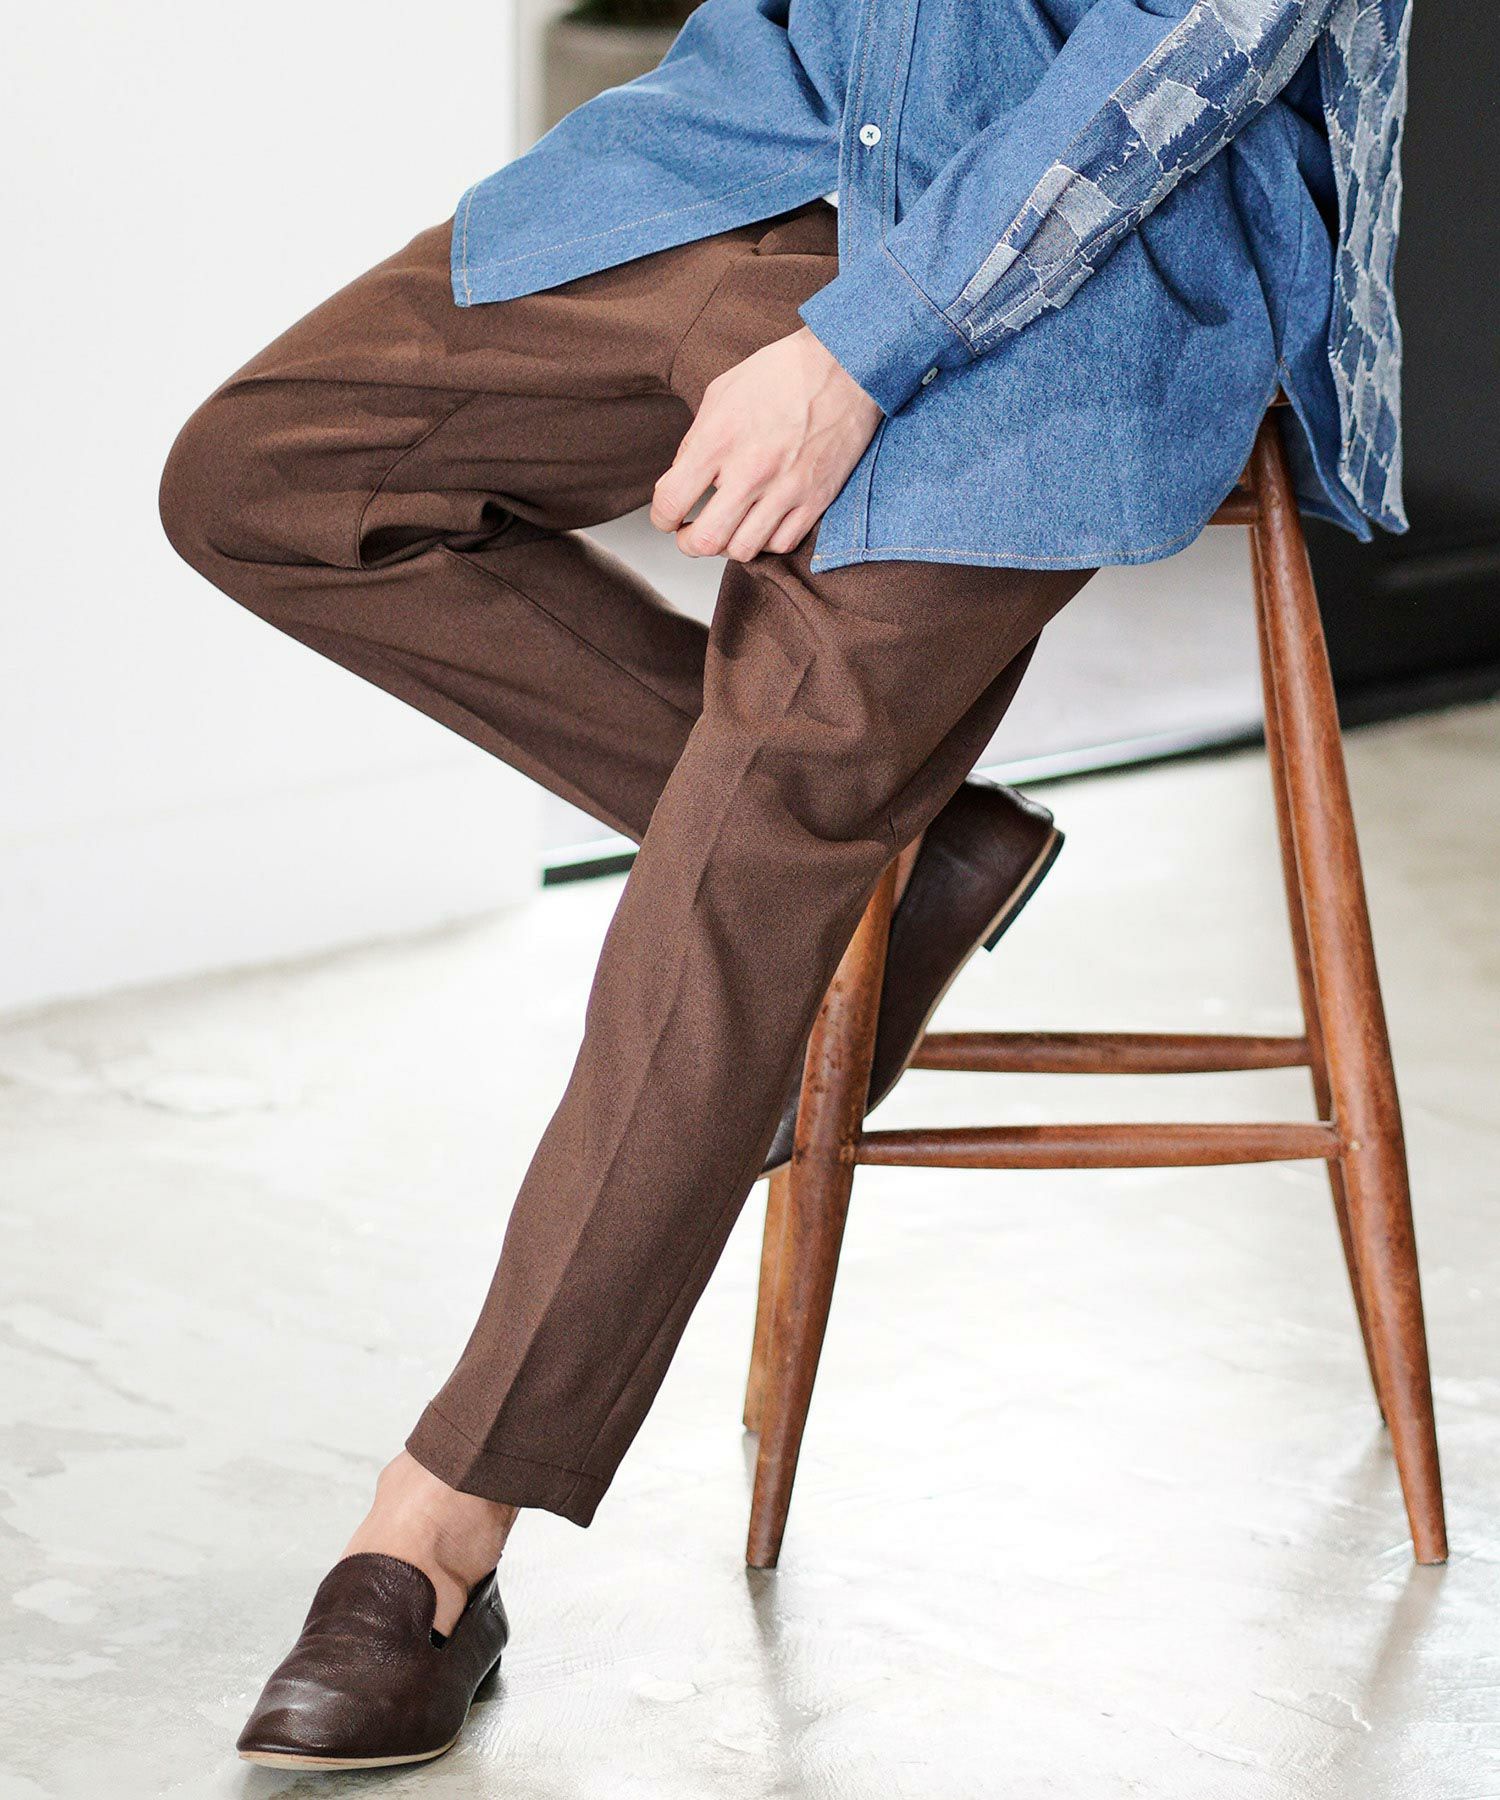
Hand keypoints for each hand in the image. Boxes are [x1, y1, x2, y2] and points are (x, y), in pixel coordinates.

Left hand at [650, 327, 882, 561]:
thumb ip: (696, 440)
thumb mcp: (721, 392)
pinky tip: (760, 524)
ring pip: (743, 550)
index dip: (660, 518)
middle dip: (689, 543)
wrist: (845, 365)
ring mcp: (786, 489)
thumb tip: (680, 477)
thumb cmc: (783, 372)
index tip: (666, 518)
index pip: (671, 501)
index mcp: (720, 440)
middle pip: (705, 540)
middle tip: (690, 534)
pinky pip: (781, 544)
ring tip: (727, 529)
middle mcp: (751, 470)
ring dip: (727, 545)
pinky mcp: (816, 499)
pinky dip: (765, 541)